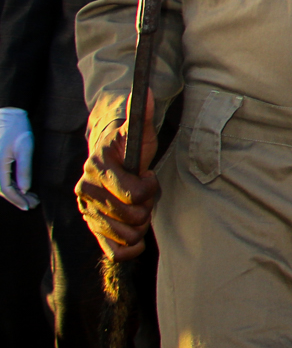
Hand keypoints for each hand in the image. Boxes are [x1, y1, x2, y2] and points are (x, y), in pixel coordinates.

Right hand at [0, 108, 33, 209]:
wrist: (7, 116)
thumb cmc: (18, 130)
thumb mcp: (25, 148)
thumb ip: (24, 169)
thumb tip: (25, 189)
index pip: (5, 189)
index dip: (17, 200)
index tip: (29, 206)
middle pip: (3, 189)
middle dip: (18, 198)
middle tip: (34, 203)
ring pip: (2, 185)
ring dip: (15, 193)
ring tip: (32, 198)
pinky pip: (2, 178)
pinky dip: (12, 185)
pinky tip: (24, 188)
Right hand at [76, 98, 159, 260]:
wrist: (109, 161)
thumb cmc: (128, 147)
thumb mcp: (137, 131)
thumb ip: (141, 115)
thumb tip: (146, 96)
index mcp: (97, 168)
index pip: (133, 193)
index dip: (148, 188)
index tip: (148, 176)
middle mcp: (86, 192)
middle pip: (131, 216)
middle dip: (146, 207)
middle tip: (146, 195)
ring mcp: (87, 212)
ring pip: (124, 235)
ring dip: (139, 226)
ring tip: (140, 210)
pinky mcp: (92, 228)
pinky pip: (113, 251)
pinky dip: (129, 248)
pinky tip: (137, 234)